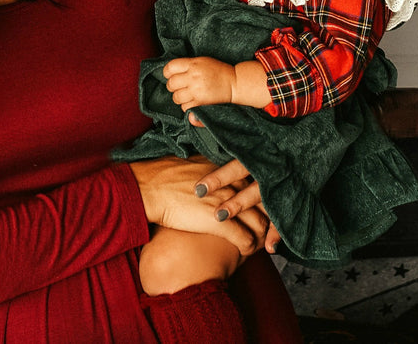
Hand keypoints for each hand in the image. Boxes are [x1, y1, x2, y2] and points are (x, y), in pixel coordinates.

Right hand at [128, 156, 271, 256]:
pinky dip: (249, 248)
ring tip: (259, 243)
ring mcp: (229, 202)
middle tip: (267, 229)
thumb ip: (211, 171)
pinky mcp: (221, 222)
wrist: (150, 187)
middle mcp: (234, 182)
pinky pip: (245, 238)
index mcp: (229, 168)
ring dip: (261, 235)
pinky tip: (246, 252)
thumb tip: (213, 177)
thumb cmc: (165, 176)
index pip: (256, 184)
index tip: (259, 209)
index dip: (260, 199)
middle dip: (267, 218)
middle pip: (263, 202)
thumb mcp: (195, 166)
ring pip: (259, 222)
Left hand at [163, 56, 235, 109]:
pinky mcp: (200, 102)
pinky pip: (185, 107)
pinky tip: (193, 101)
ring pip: (176, 97)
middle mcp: (193, 77)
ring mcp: (196, 90)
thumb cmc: (218, 71)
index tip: (171, 75)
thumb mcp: (203, 61)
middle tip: (180, 86)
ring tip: (187, 95)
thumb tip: (171, 73)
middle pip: (171, 84)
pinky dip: (187, 106)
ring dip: (179, 97)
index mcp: (193, 64)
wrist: (234, 83)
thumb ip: (187, 65)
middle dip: (173, 86)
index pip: (170, 68)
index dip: (168, 73)